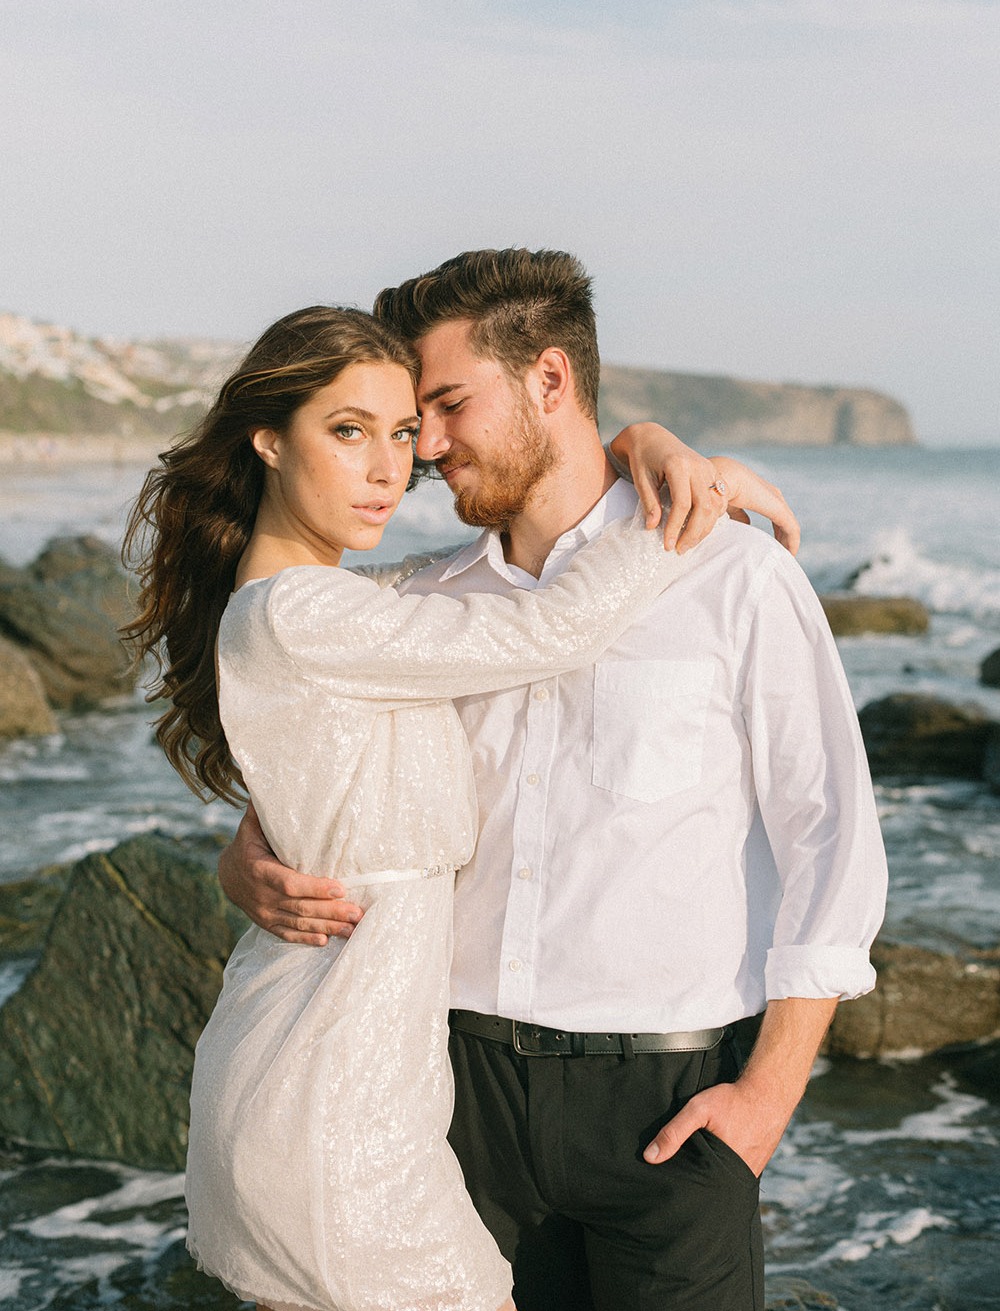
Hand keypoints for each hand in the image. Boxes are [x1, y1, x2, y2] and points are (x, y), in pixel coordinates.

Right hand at [218, 803, 363, 944]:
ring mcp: (264, 913)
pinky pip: (288, 934)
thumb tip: (274, 784)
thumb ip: (265, 811)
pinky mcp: (267, 923)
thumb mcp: (252, 826)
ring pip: (298, 923)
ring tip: (352, 928)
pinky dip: (307, 939)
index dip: (314, 887)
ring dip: (327, 927)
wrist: (227, 874)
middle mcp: (261, 896)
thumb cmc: (249, 843)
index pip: (289, 883)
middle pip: (299, 907)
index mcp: (259, 870)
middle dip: (330, 911)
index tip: (340, 887)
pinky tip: (327, 941)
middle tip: (357, 913)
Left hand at [608, 423, 725, 553]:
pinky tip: (697, 531)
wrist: (653, 437)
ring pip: (715, 505)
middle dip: (693, 533)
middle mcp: (698, 466)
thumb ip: (648, 503)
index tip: (667, 545)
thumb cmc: (643, 458)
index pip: (682, 504)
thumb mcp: (641, 479)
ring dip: (704, 528)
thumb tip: (653, 528)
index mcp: (679, 465)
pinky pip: (718, 500)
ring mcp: (709, 468)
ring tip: (688, 544)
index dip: (675, 527)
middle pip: (704, 507)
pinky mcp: (713, 472)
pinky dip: (710, 518)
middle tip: (680, 550)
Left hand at [642, 1078, 788, 1177]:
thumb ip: (674, 1132)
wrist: (768, 1094)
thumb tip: (649, 1157)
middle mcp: (737, 1179)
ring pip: (721, 1183)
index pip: (695, 1190)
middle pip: (708, 1189)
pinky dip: (722, 1171)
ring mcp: (748, 1175)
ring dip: (708, 1178)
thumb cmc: (733, 1101)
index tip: (665, 1185)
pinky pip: (733, 1176)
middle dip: (693, 1185)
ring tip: (693, 1170)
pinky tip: (713, 1161)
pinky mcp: (754, 1168)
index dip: (681, 1187)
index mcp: (722, 1171)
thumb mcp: (698, 1110)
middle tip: (676, 1180)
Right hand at [709, 456, 800, 555]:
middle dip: (784, 539)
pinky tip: (789, 554)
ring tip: (786, 558)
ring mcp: (776, 500)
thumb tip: (744, 526)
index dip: (776, 532)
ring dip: (788, 542)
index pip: (775, 516)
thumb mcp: (727, 507)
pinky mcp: (778, 509)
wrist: (714, 484)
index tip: (772, 548)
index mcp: (760, 494)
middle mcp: (772, 495)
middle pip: (784, 521)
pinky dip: (792, 542)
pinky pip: (791, 528)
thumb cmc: (714, 492)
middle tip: (781, 556)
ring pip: (789, 526)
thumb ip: (737, 515)